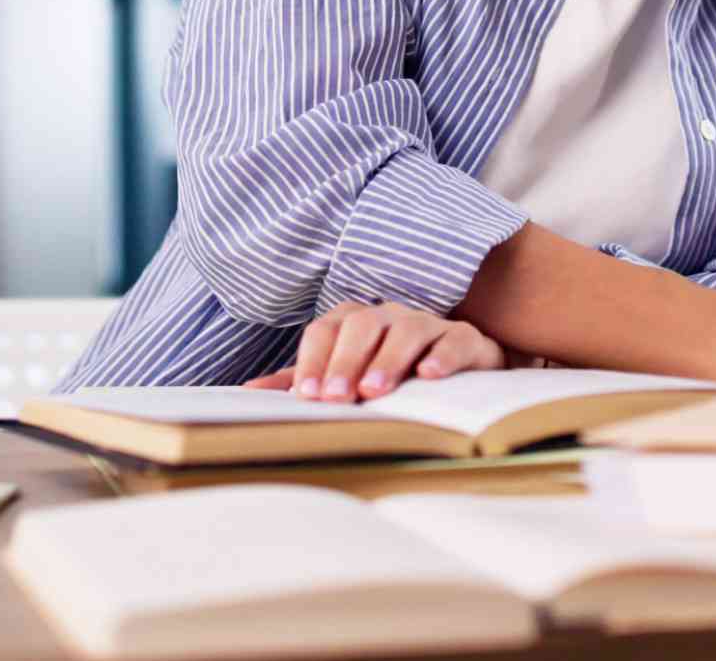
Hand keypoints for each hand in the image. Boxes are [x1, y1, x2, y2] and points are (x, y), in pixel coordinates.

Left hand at [242, 301, 504, 400]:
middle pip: (363, 325)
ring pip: (407, 329)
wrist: (460, 371)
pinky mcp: (467, 339)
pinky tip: (428, 376)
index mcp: (356, 322)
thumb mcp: (345, 376)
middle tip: (336, 399)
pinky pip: (455, 339)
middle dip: (346, 362)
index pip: (326, 330)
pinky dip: (442, 355)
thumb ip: (302, 382)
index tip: (305, 397)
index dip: (313, 361)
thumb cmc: (391, 374)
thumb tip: (248, 393)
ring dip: (389, 359)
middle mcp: (390, 316)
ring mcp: (430, 324)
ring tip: (375, 391)